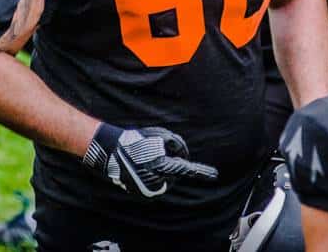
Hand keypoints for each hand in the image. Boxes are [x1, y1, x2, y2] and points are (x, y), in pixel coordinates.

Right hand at [82, 123, 217, 197]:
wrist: (112, 151)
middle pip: (175, 174)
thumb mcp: (160, 134)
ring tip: (147, 160)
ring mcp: (149, 189)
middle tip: (157, 154)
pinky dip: (153, 177)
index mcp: (163, 166)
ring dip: (162, 171)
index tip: (214, 174)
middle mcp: (158, 181)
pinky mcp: (142, 193)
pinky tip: (142, 168)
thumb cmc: (137, 140)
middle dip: (171, 165)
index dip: (202, 172)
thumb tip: (183, 156)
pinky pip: (155, 185)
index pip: (187, 169)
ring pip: (165, 180)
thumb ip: (177, 144)